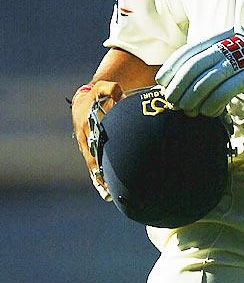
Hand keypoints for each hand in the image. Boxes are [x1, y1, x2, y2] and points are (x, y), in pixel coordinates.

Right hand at [71, 80, 122, 199]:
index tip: (104, 169)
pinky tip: (106, 191)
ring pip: (93, 166)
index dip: (98, 158)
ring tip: (108, 195)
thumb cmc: (97, 94)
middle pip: (92, 161)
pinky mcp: (91, 149)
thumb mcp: (103, 87)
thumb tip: (119, 94)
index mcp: (87, 128)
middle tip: (108, 190)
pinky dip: (99, 177)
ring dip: (99, 180)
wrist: (83, 101)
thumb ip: (111, 88)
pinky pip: (94, 165)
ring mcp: (87, 146)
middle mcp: (85, 139)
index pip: (93, 146)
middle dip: (99, 175)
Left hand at [156, 30, 243, 117]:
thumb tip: (169, 85)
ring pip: (211, 78)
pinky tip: (207, 112)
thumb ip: (198, 67)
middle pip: (196, 65)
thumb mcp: (218, 57)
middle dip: (180, 86)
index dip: (172, 67)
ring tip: (188, 110)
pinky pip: (229, 89)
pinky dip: (214, 103)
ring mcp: (243, 56)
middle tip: (173, 102)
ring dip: (195, 97)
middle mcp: (228, 43)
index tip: (162, 83)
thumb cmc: (237, 64)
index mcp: (216, 37)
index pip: (188, 51)